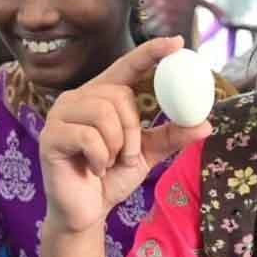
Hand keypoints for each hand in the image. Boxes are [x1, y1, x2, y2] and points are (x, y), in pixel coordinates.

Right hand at [39, 35, 211, 233]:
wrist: (86, 212)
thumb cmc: (111, 177)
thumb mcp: (147, 153)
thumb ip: (172, 135)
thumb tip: (206, 124)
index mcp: (101, 95)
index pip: (127, 65)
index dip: (150, 52)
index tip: (177, 44)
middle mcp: (78, 98)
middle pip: (118, 94)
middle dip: (132, 128)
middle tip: (127, 153)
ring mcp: (60, 115)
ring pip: (103, 114)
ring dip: (117, 145)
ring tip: (108, 162)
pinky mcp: (50, 137)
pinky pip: (88, 137)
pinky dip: (100, 157)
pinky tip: (94, 169)